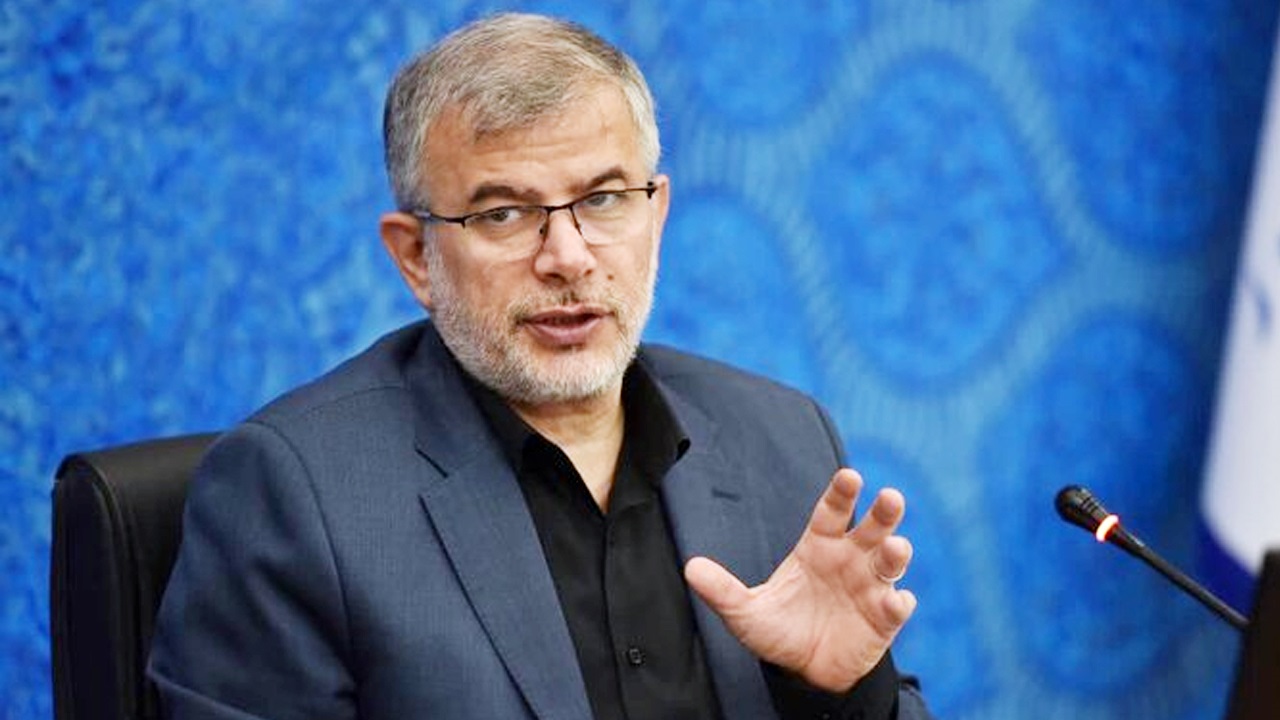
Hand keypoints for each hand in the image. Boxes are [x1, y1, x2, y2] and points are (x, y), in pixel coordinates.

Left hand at [684, 468, 916, 692]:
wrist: (802, 670)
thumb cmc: (778, 629)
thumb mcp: (745, 611)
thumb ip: (722, 590)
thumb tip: (690, 568)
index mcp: (819, 546)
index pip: (832, 512)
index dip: (842, 494)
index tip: (850, 476)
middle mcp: (850, 559)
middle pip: (873, 527)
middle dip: (884, 512)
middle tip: (890, 497)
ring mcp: (870, 587)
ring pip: (891, 561)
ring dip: (896, 552)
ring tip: (894, 548)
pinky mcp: (883, 618)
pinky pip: (896, 606)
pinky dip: (898, 603)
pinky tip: (895, 601)